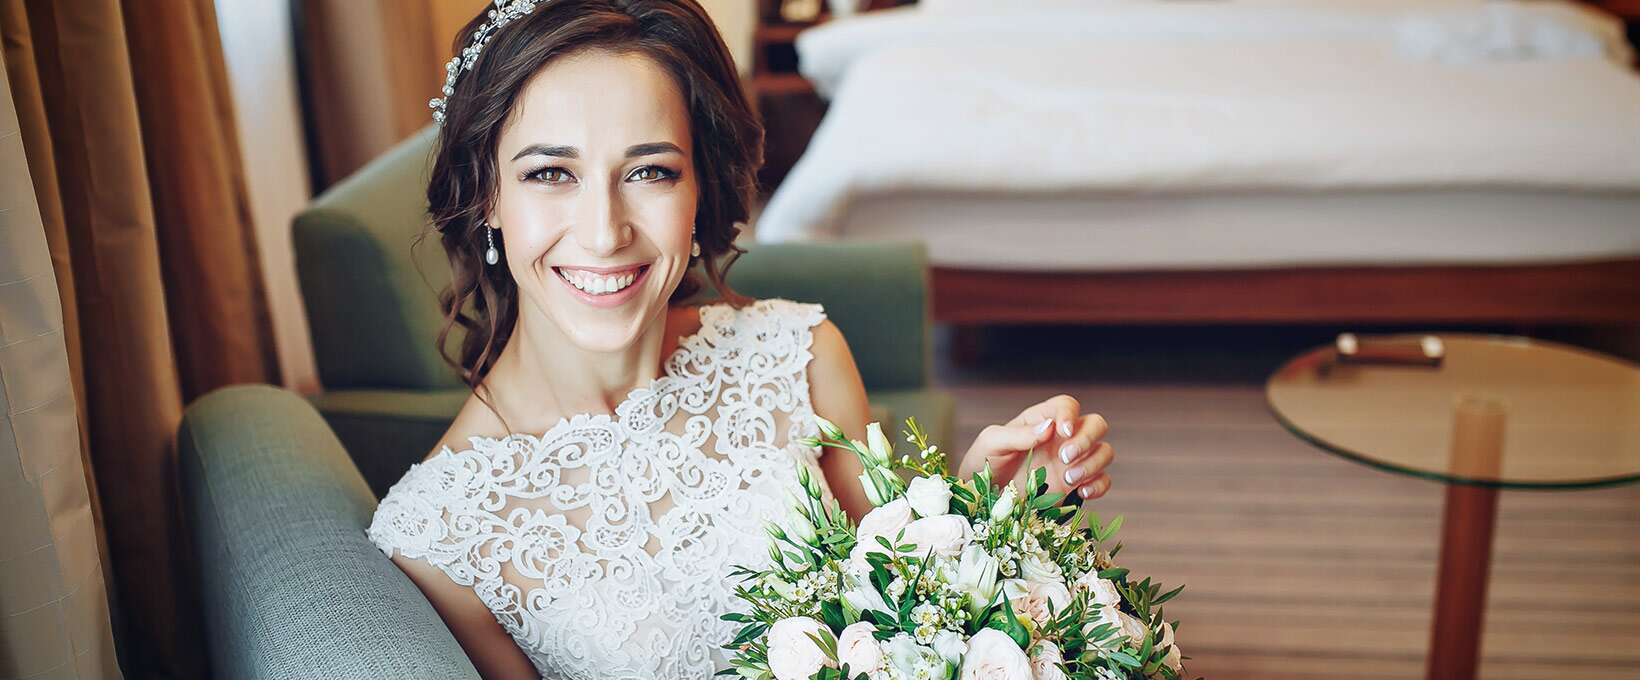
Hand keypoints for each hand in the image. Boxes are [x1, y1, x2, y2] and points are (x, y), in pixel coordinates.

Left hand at [957, 394, 1113, 502]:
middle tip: (1065, 457)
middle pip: (1096, 424)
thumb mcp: (991, 443)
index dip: (1070, 414)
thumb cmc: (982, 465)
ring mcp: (1071, 463)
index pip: (1067, 406)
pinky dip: (1099, 485)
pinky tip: (1081, 492)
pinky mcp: (1075, 488)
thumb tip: (1049, 426)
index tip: (1063, 431)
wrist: (981, 502)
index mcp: (1040, 421)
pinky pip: (1103, 481)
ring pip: (1104, 452)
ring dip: (1093, 463)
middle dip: (1087, 438)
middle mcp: (1061, 439)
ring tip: (1068, 478)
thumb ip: (1018, 434)